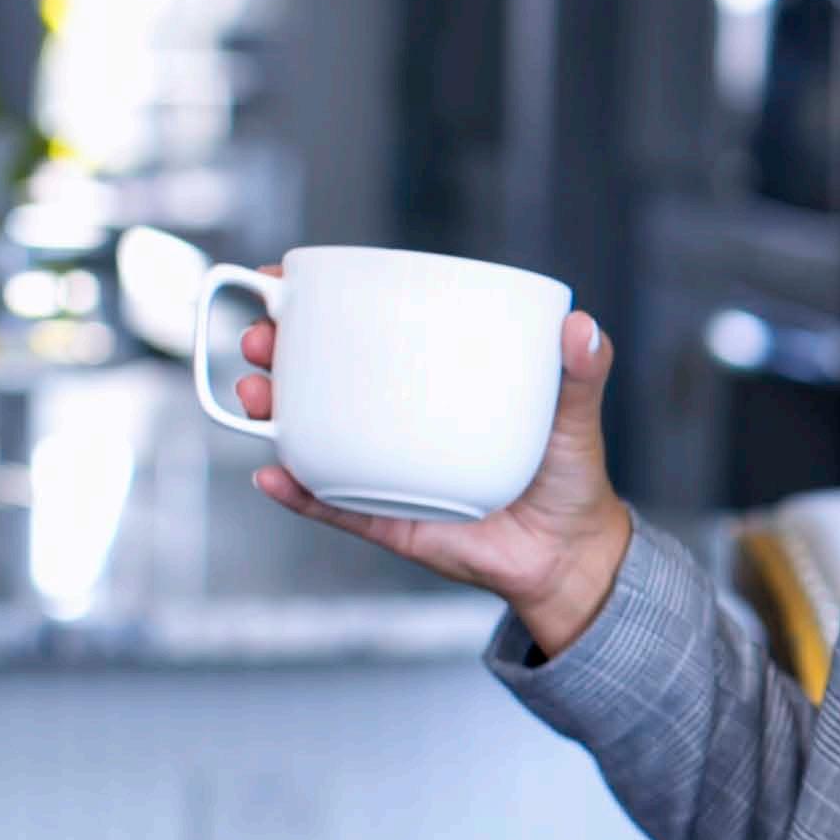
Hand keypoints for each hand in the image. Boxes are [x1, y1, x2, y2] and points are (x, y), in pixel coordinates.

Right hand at [236, 276, 632, 658]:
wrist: (569, 556)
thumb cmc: (569, 475)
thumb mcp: (575, 416)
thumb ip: (581, 370)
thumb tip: (582, 325)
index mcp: (429, 384)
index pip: (366, 335)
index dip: (314, 308)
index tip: (281, 284)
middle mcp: (396, 422)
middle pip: (318, 380)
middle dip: (276, 353)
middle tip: (263, 339)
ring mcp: (385, 470)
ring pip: (310, 438)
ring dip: (270, 414)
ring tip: (257, 395)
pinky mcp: (387, 521)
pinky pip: (332, 507)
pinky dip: (299, 495)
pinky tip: (272, 476)